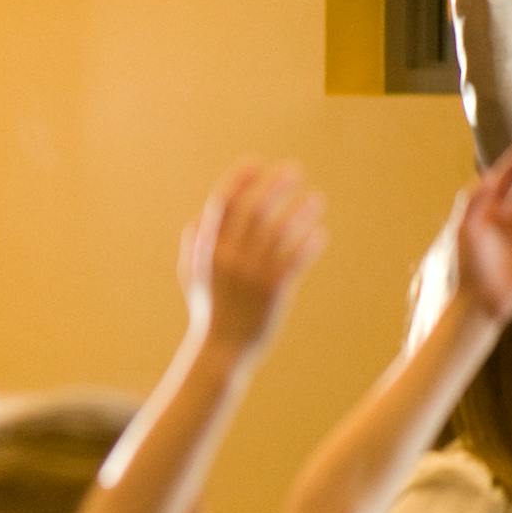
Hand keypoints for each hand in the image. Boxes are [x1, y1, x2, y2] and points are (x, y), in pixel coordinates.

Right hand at [183, 161, 326, 357]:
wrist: (222, 349)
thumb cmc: (209, 312)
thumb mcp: (192, 278)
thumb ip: (193, 248)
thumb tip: (197, 221)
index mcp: (208, 250)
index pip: (222, 205)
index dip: (239, 180)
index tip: (255, 163)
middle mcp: (229, 257)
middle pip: (254, 210)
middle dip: (274, 186)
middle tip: (293, 171)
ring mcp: (251, 273)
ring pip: (280, 231)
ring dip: (300, 211)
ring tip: (316, 200)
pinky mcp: (274, 289)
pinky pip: (295, 258)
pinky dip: (308, 242)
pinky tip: (319, 233)